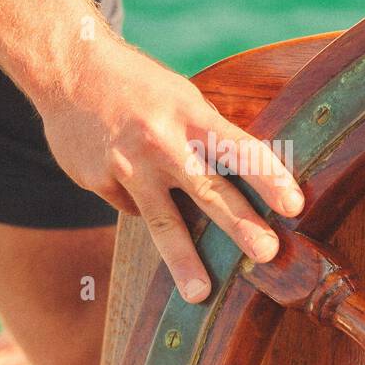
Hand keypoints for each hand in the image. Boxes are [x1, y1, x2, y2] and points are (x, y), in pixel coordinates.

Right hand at [40, 38, 303, 301]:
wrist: (69, 69)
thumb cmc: (139, 85)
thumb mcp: (180, 97)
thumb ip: (207, 134)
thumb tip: (243, 179)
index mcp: (190, 114)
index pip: (239, 149)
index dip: (269, 177)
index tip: (295, 205)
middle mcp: (160, 142)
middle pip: (208, 190)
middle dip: (239, 225)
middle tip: (266, 253)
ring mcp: (127, 166)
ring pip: (161, 221)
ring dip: (183, 261)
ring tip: (199, 294)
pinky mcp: (97, 181)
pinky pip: (131, 207)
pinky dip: (140, 203)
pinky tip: (128, 180)